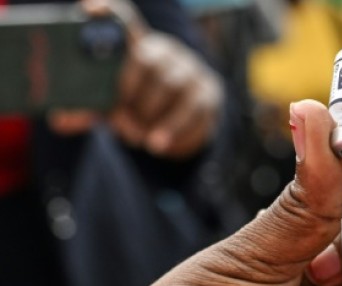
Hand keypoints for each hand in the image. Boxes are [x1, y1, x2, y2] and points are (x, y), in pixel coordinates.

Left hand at [50, 0, 222, 157]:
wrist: (183, 128)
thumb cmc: (140, 108)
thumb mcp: (112, 108)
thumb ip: (88, 111)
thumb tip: (60, 120)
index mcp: (137, 46)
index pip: (125, 21)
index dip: (110, 13)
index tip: (91, 10)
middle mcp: (166, 51)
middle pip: (148, 60)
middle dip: (131, 94)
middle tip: (120, 121)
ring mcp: (192, 71)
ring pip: (173, 86)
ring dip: (153, 117)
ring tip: (139, 140)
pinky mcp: (209, 95)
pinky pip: (193, 110)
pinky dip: (173, 131)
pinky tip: (159, 146)